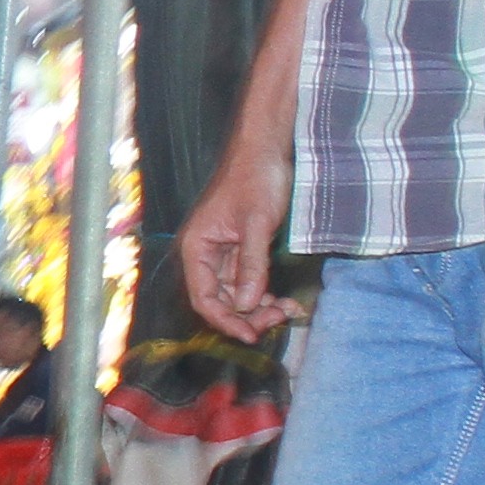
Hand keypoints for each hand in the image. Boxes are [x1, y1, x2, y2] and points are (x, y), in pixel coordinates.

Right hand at [177, 145, 292, 341]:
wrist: (266, 150)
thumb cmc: (255, 179)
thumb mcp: (256, 224)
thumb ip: (251, 265)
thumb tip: (249, 304)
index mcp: (197, 247)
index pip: (203, 297)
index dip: (225, 320)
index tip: (250, 335)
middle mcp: (205, 254)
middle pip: (220, 300)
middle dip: (247, 315)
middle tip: (278, 320)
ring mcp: (223, 253)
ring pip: (237, 294)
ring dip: (259, 307)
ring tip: (287, 311)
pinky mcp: (241, 249)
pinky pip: (249, 281)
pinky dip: (265, 293)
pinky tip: (285, 300)